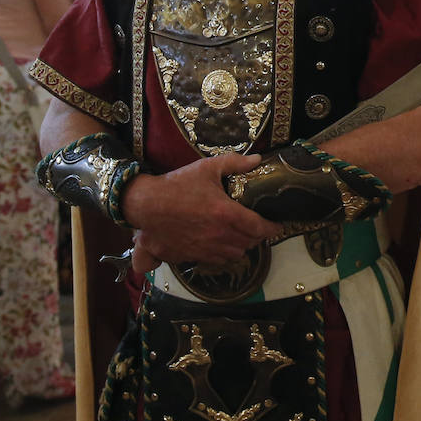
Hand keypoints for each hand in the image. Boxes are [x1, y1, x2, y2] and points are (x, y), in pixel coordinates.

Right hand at [122, 153, 280, 272]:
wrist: (144, 204)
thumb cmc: (176, 185)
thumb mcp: (207, 167)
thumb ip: (235, 163)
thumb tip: (256, 160)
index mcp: (226, 213)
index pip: (259, 227)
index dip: (271, 228)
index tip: (277, 225)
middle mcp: (218, 235)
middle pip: (248, 243)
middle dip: (257, 237)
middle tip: (257, 227)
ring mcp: (203, 248)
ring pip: (233, 255)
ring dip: (241, 246)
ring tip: (241, 236)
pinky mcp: (189, 256)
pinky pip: (214, 260)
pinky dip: (222, 254)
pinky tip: (220, 244)